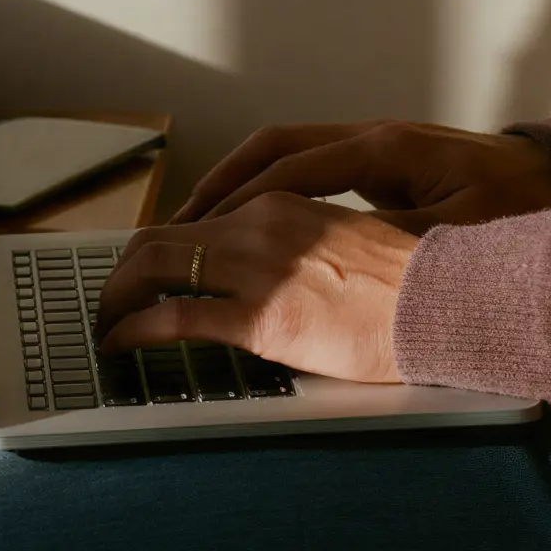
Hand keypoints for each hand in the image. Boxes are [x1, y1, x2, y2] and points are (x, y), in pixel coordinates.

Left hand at [93, 194, 417, 382]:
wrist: (444, 300)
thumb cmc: (411, 286)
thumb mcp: (346, 250)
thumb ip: (302, 256)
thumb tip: (278, 284)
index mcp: (284, 205)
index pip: (202, 219)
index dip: (163, 247)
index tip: (148, 271)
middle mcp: (261, 225)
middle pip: (163, 237)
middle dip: (124, 269)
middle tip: (111, 299)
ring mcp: (258, 268)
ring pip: (154, 268)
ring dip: (117, 297)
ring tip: (106, 324)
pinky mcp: (261, 317)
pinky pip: (173, 319)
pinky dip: (133, 330)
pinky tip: (121, 345)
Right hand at [172, 119, 550, 231]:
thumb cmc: (518, 207)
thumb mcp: (460, 234)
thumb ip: (398, 243)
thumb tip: (338, 259)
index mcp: (386, 149)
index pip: (291, 165)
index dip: (239, 197)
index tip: (197, 229)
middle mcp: (373, 139)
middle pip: (276, 148)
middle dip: (222, 184)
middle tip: (175, 228)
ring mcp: (378, 150)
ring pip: (290, 156)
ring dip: (241, 187)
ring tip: (199, 229)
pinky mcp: (386, 169)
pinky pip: (313, 172)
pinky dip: (274, 193)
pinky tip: (255, 229)